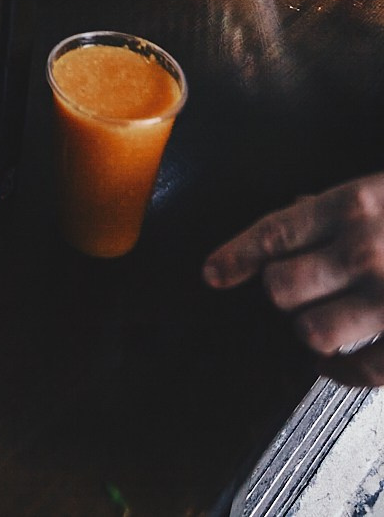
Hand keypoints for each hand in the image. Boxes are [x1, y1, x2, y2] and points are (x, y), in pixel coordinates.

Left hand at [203, 175, 383, 386]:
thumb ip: (337, 207)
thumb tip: (291, 214)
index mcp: (354, 206)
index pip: (276, 232)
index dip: (237, 255)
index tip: (212, 274)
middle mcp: (366, 252)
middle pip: (282, 288)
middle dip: (283, 292)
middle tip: (298, 291)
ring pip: (313, 335)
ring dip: (315, 331)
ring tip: (331, 321)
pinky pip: (359, 372)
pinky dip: (347, 370)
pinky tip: (351, 357)